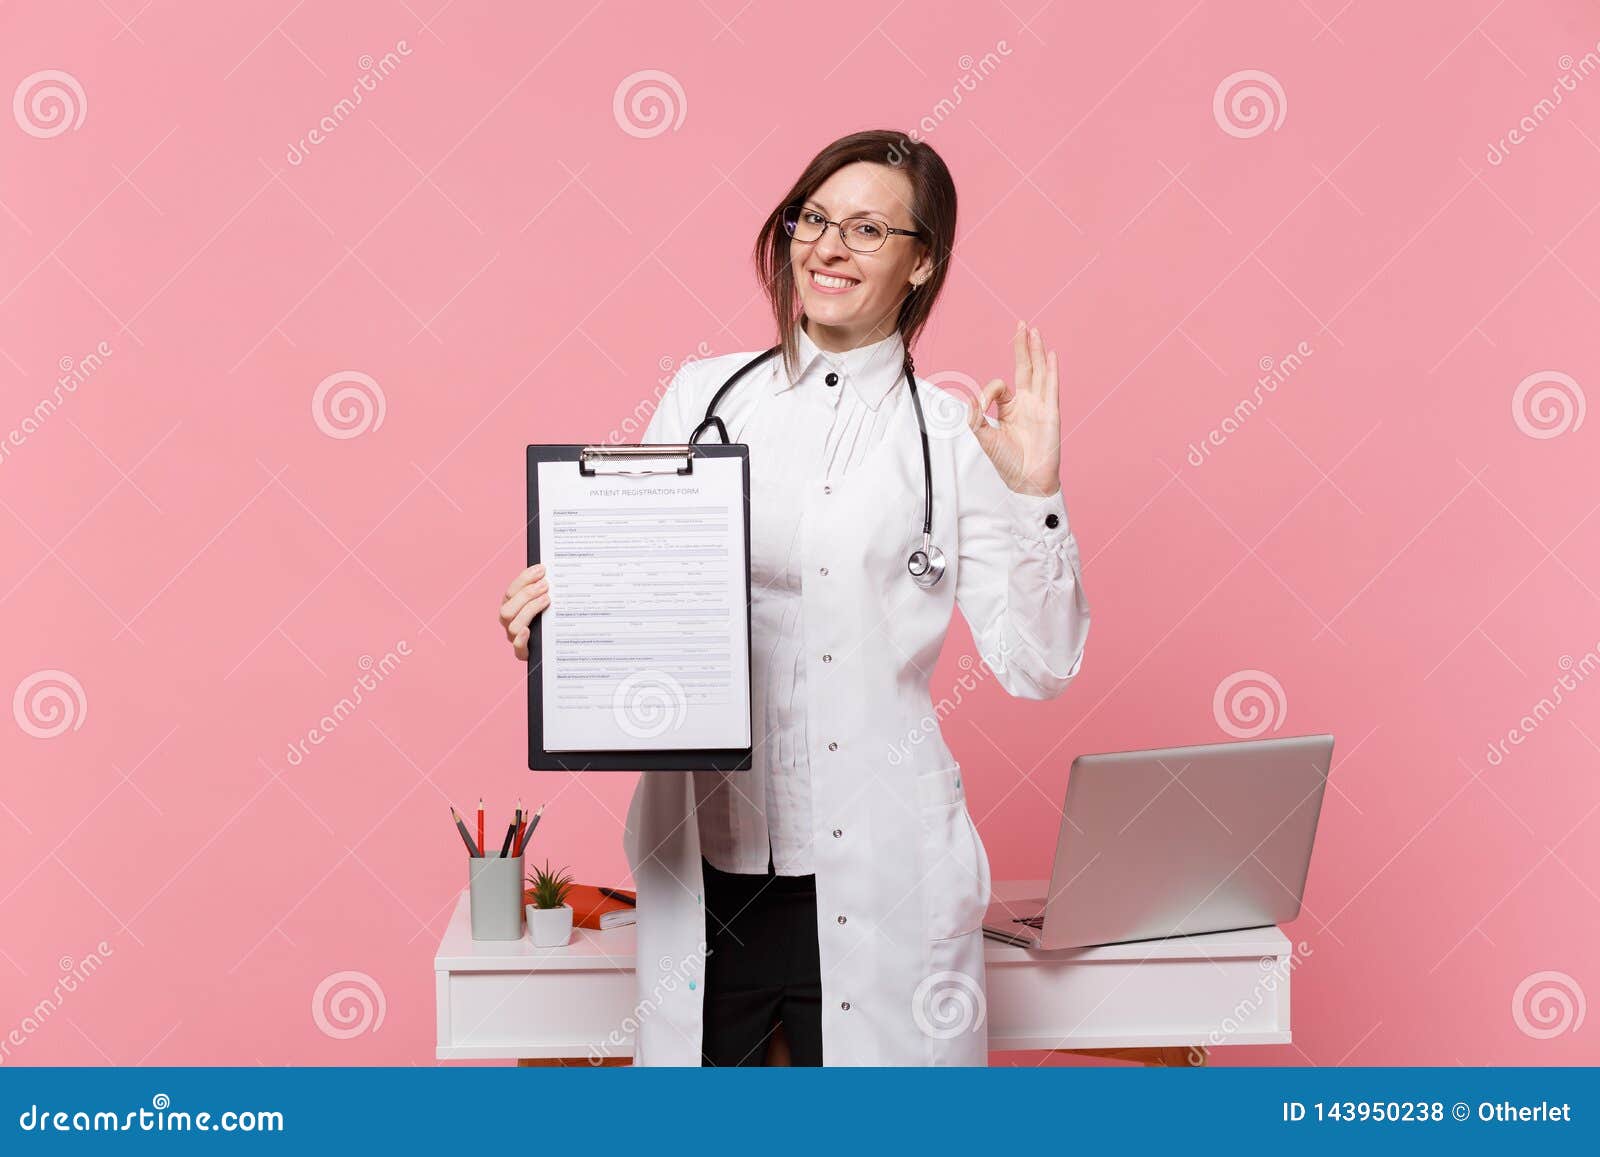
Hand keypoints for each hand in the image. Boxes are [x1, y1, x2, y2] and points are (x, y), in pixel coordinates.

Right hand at [498, 563, 549, 659]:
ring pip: (512, 625)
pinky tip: (528, 630)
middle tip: (546, 585)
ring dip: (529, 610)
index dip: (524, 579)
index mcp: (511, 607)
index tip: (541, 569)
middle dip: (527, 593)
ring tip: (547, 600)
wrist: (556, 646)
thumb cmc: (550, 618)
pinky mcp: (524, 653)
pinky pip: (517, 648)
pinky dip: (521, 639)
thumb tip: (551, 572)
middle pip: (507, 608)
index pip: (511, 591)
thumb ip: (545, 589)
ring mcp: (515, 638)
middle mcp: (509, 622)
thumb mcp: (547, 601)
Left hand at [964, 321, 1061, 496]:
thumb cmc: (1008, 461)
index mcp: (1009, 408)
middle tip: (1021, 324)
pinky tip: (1050, 354)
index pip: (1000, 385)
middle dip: (1023, 346)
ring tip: (1035, 331)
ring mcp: (1040, 406)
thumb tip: (969, 398)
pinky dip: (1051, 370)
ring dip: (1037, 351)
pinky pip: (1051, 387)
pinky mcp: (1051, 412)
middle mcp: (1026, 403)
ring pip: (1039, 372)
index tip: (982, 404)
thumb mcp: (985, 437)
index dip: (988, 390)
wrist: (1027, 479)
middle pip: (1025, 367)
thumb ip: (976, 418)